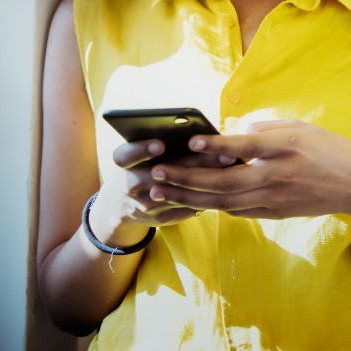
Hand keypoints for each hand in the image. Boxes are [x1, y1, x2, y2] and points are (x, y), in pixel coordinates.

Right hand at [88, 139, 232, 246]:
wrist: (121, 205)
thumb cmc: (141, 166)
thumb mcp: (141, 154)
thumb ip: (163, 143)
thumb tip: (202, 131)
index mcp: (124, 163)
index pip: (126, 156)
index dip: (142, 150)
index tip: (161, 144)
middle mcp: (130, 185)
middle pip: (160, 174)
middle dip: (193, 163)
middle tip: (223, 153)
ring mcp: (144, 205)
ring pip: (177, 194)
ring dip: (205, 181)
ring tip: (230, 169)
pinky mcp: (159, 218)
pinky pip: (185, 208)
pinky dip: (205, 197)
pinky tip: (227, 186)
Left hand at [146, 120, 350, 219]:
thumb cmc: (330, 150)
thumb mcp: (302, 128)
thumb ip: (266, 129)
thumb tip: (234, 135)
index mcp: (285, 148)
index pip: (245, 146)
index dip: (216, 145)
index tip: (191, 140)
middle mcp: (277, 176)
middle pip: (224, 181)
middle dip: (186, 178)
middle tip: (157, 173)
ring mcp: (275, 198)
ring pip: (223, 201)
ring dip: (190, 197)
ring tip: (162, 191)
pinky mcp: (275, 213)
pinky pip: (237, 211)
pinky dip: (213, 206)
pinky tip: (194, 200)